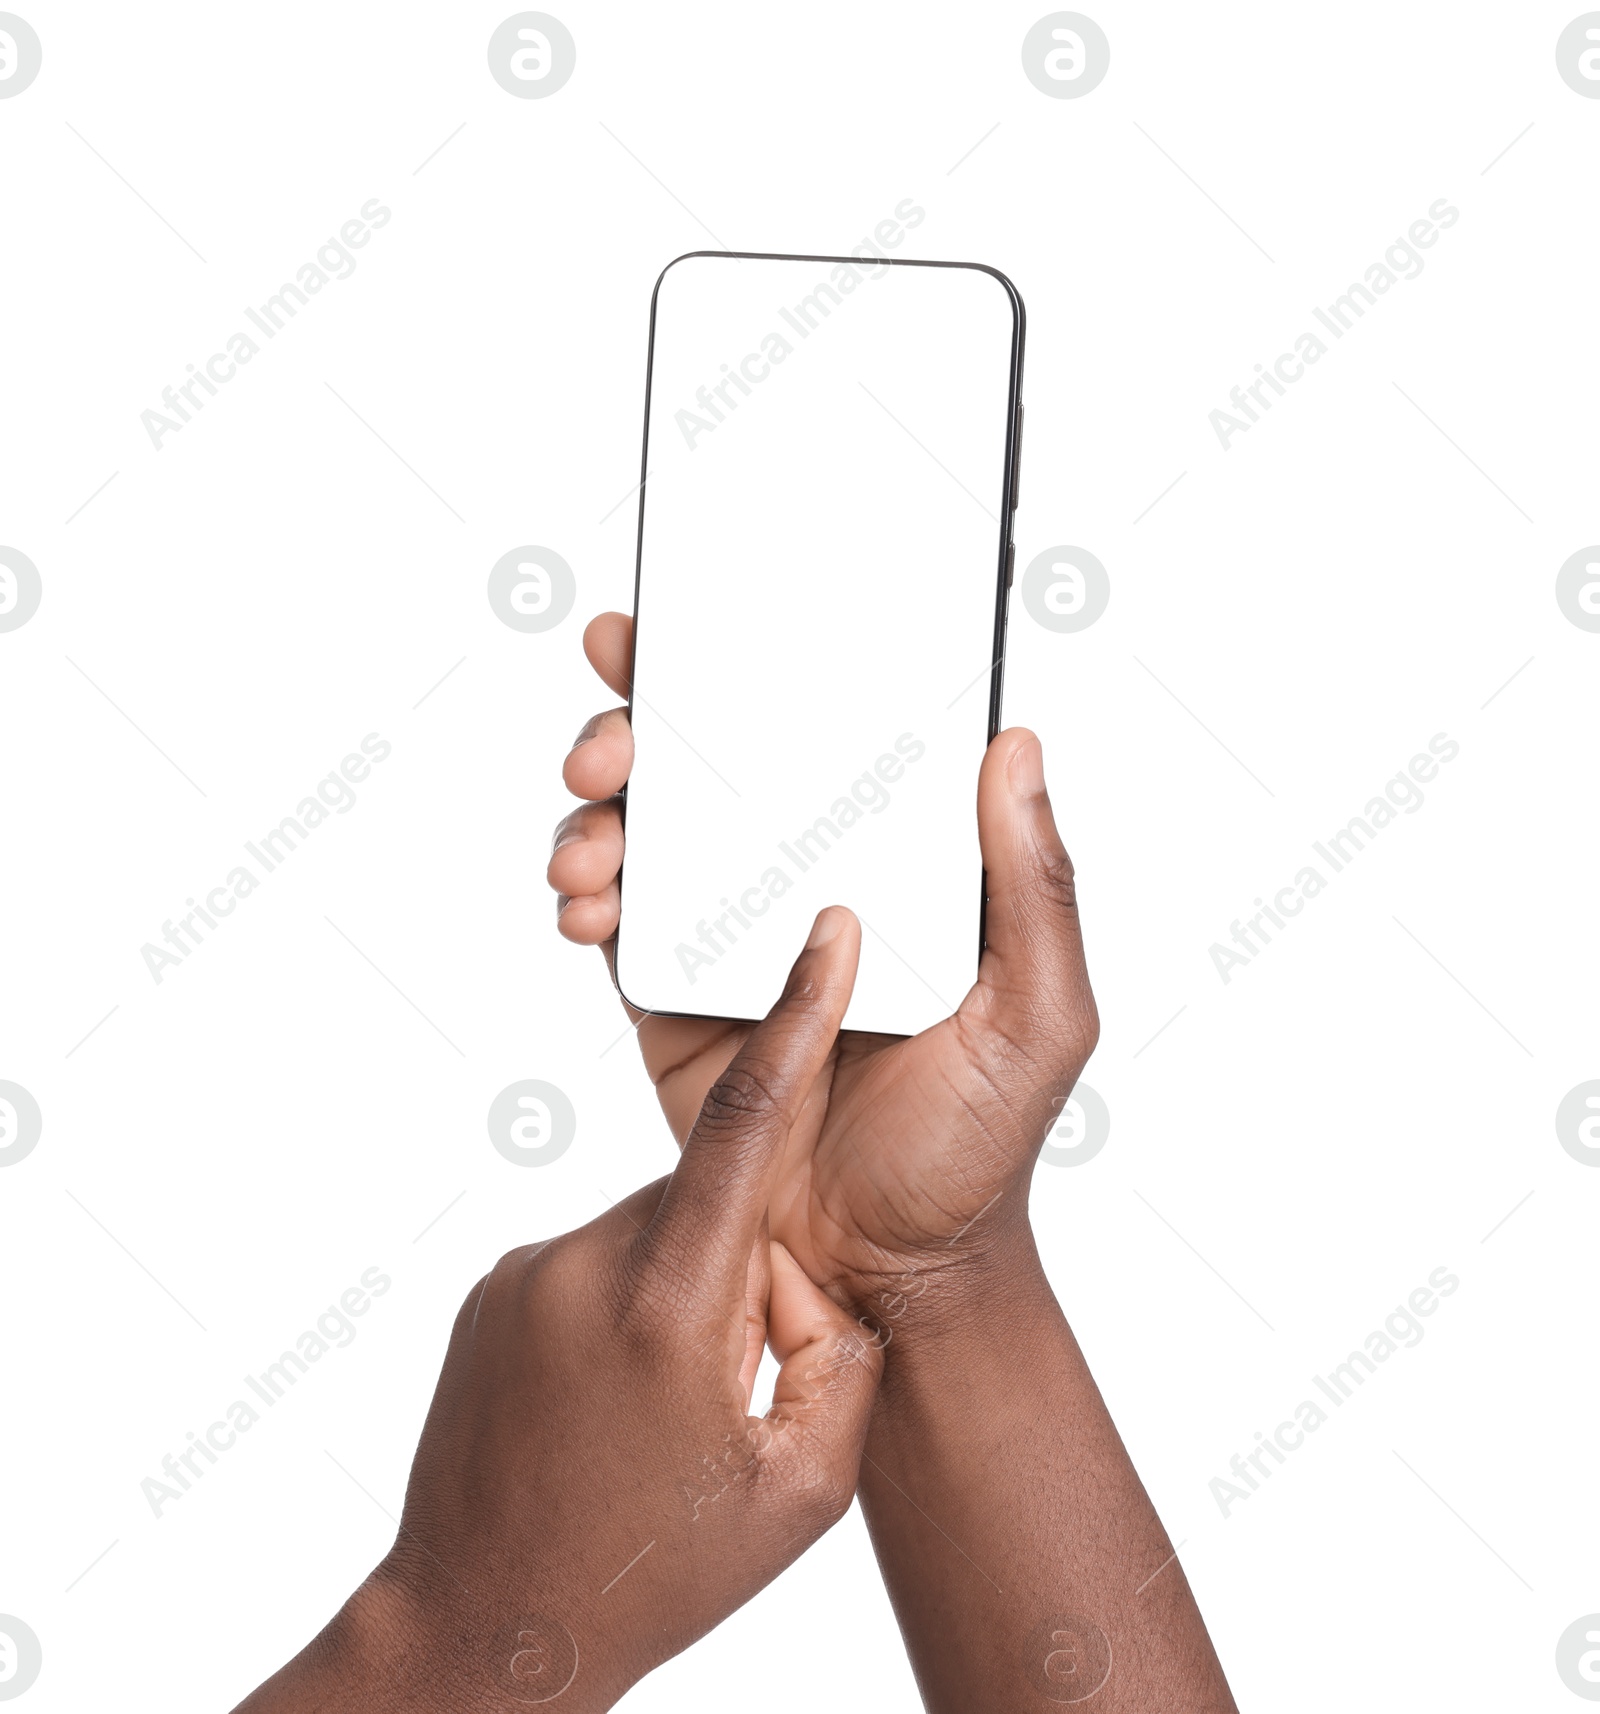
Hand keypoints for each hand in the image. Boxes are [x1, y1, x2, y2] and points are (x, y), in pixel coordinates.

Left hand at [235, 911, 882, 1713]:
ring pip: (656, 1228)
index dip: (797, 1016)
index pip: (744, 1126)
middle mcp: (585, 1264)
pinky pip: (600, 1256)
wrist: (481, 1625)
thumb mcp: (802, 1489)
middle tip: (743, 1368)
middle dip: (752, 1253)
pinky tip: (617, 1394)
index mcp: (669, 1307)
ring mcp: (529, 1270)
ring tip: (668, 1400)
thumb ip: (842, 1355)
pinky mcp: (496, 1284)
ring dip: (689, 1284)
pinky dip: (634, 1299)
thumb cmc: (654, 1570)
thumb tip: (808, 1266)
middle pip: (711, 1197)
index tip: (829, 929)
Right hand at [550, 613, 1099, 1317]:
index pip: (814, 737)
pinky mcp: (670, 1000)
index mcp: (886, 861)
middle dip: (637, 729)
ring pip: (644, 835)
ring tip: (594, 839)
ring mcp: (731, 936)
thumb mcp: (1038, 1014)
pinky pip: (614, 924)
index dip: (747, 668)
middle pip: (704, 769)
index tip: (686, 622)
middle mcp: (801, 878)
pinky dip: (585, 896)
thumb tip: (1017, 742)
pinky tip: (587, 905)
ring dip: (597, 813)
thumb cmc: (978, 1148)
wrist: (884, 1273)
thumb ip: (1033, 886)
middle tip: (616, 741)